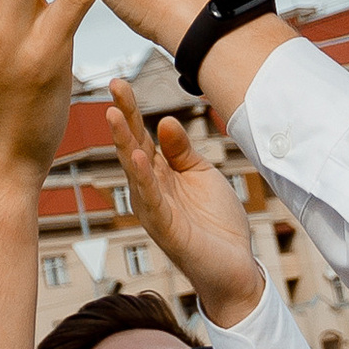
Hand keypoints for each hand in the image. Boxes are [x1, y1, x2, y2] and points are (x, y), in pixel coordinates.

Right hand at [107, 77, 265, 323]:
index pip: (141, 135)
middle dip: (122, 116)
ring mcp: (155, 209)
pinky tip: (137, 156)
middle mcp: (150, 189)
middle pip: (132, 145)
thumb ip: (182, 150)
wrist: (235, 267)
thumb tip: (164, 120)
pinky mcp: (166, 228)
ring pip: (134, 170)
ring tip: (113, 114)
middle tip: (114, 84)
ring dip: (123, 142)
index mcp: (160, 174)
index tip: (119, 82)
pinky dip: (143, 177)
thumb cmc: (216, 222)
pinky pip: (152, 199)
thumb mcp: (201, 175)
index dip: (131, 109)